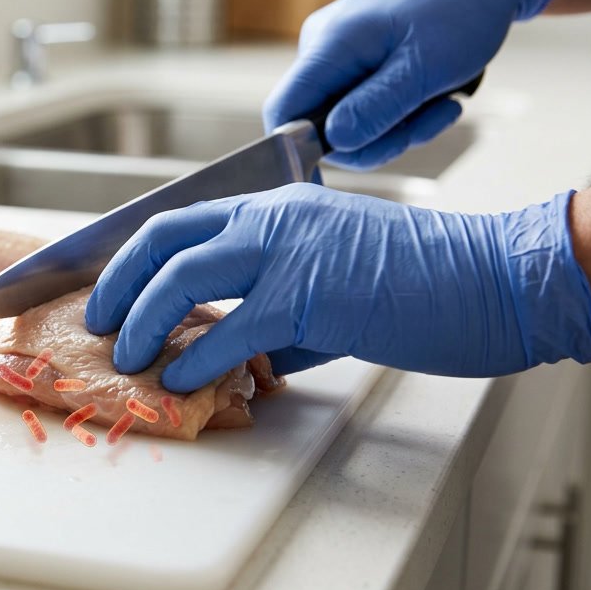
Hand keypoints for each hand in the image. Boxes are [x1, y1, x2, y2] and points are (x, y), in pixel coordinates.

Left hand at [84, 184, 590, 392]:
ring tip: (127, 356)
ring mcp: (287, 251)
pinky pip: (228, 331)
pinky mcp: (308, 294)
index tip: (108, 290)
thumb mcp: (332, 283)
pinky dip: (195, 360)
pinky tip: (181, 381)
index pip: (179, 221)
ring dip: (143, 322)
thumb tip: (235, 355)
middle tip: (100, 321)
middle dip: (118, 282)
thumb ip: (276, 313)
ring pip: (182, 277)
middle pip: (163, 239)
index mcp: (274, 208)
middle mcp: (272, 218)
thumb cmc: (420, 283)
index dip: (132, 256)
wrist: (490, 279)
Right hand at [263, 0, 561, 170]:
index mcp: (329, 45)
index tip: (346, 163)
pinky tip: (435, 95)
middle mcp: (323, 47)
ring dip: (397, 126)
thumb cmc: (462, 5)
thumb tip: (334, 142)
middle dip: (375, 138)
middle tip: (425, 124)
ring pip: (350, 118)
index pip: (283, 111)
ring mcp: (341, 52)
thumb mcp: (425, 68)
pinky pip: (367, 102)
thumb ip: (376, 108)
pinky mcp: (360, 56)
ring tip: (440, 103)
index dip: (301, 148)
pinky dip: (401, 110)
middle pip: (321, 124)